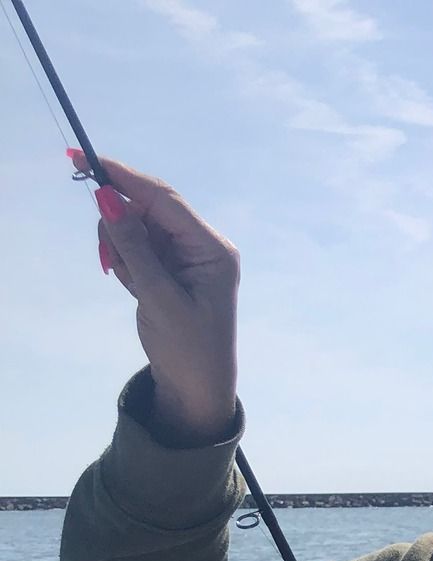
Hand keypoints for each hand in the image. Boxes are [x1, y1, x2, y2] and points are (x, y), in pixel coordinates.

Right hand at [80, 153, 240, 442]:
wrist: (196, 391)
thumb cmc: (188, 351)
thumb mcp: (158, 298)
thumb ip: (133, 247)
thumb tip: (107, 197)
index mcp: (212, 249)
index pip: (163, 199)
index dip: (124, 178)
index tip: (84, 161)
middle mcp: (202, 246)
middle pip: (146, 209)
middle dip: (120, 227)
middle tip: (110, 260)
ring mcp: (186, 257)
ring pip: (136, 228)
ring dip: (121, 250)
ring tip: (132, 286)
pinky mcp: (171, 269)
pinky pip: (137, 248)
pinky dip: (126, 264)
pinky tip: (136, 290)